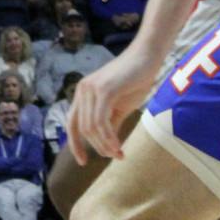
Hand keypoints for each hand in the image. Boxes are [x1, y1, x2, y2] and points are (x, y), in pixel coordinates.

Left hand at [68, 44, 165, 164]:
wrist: (147, 57)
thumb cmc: (136, 80)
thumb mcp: (120, 107)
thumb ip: (110, 124)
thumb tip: (107, 146)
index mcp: (82, 94)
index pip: (72, 123)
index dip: (75, 144)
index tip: (83, 162)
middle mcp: (82, 91)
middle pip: (82, 128)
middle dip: (97, 147)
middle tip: (114, 157)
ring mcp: (91, 89)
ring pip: (91, 127)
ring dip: (104, 145)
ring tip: (118, 154)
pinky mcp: (104, 90)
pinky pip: (101, 121)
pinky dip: (108, 137)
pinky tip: (118, 147)